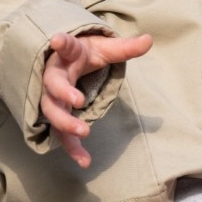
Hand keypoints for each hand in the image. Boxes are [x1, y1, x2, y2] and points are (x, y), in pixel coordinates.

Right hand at [40, 30, 151, 166]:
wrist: (64, 61)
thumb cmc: (85, 54)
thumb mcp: (105, 49)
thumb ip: (126, 48)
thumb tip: (149, 40)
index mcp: (70, 55)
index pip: (67, 47)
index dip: (63, 43)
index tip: (57, 40)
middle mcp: (55, 74)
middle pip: (53, 84)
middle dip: (63, 93)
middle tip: (79, 101)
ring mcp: (52, 96)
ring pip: (52, 110)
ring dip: (65, 123)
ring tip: (83, 133)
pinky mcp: (56, 114)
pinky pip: (60, 132)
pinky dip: (71, 147)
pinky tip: (85, 161)